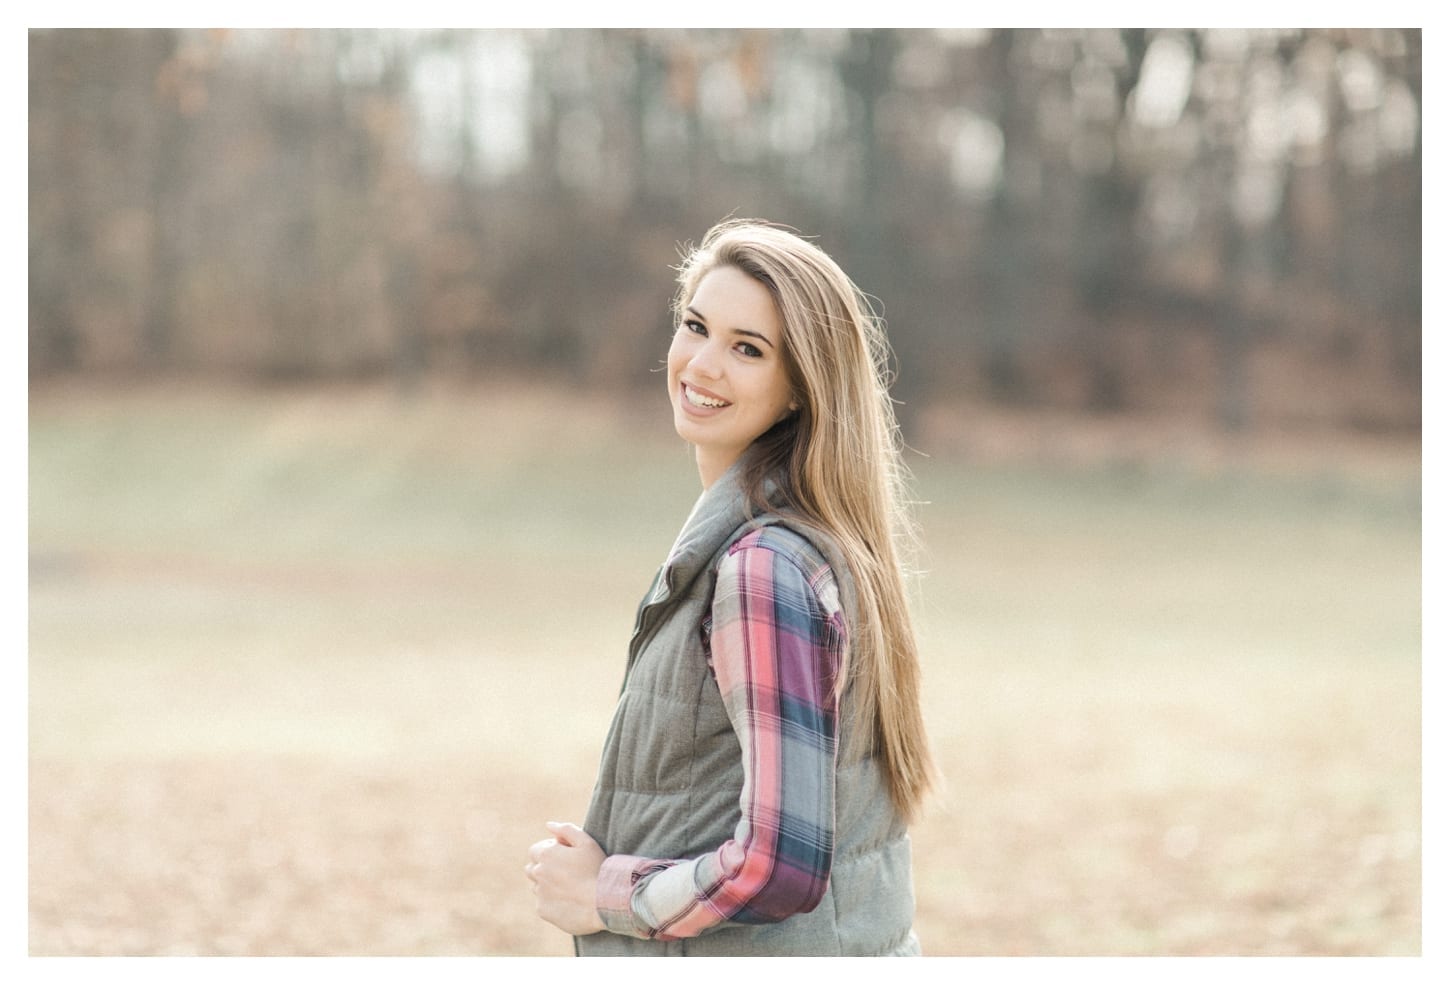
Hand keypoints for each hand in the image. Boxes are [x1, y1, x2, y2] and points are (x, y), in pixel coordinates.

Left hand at [525, 821, 606, 935]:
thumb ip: (566, 829)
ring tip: (568, 887)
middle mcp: (538, 873)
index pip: (535, 851)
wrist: (603, 902)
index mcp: (546, 854)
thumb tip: (549, 825)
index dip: (550, 852)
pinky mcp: (542, 910)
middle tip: (565, 873)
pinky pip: (542, 903)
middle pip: (531, 868)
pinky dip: (552, 901)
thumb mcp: (586, 842)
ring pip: (536, 886)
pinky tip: (569, 900)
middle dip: (544, 868)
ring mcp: (539, 893)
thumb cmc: (597, 869)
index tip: (565, 858)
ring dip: (547, 885)